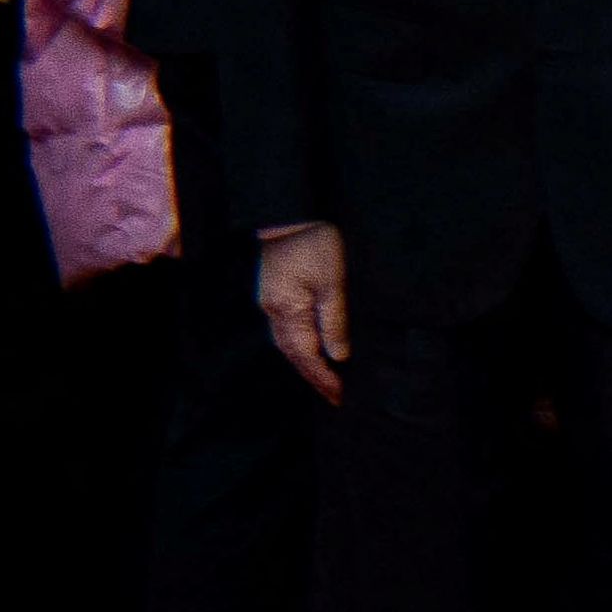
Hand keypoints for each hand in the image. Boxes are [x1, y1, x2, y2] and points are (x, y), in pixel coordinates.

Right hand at [256, 222, 349, 398]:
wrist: (288, 214)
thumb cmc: (313, 243)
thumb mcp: (332, 280)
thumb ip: (334, 319)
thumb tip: (339, 355)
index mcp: (287, 310)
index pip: (306, 355)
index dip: (322, 377)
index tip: (338, 395)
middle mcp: (275, 311)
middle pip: (294, 355)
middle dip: (313, 377)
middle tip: (334, 397)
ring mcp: (272, 303)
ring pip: (288, 344)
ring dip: (306, 364)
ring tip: (326, 381)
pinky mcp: (276, 294)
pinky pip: (287, 330)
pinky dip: (300, 346)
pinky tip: (313, 351)